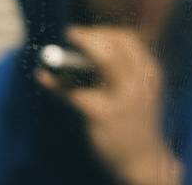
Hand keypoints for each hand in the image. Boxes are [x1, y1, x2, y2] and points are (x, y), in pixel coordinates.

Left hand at [35, 25, 181, 184]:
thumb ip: (121, 70)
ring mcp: (125, 97)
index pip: (127, 39)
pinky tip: (42, 77)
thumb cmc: (136, 122)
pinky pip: (74, 92)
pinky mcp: (105, 115)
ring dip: (73, 53)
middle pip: (114, 44)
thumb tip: (84, 49)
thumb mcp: (138, 91)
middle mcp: (141, 80)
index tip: (87, 34)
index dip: (104, 32)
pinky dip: (55, 83)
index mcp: (149, 72)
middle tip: (70, 34)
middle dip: (89, 37)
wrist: (144, 160)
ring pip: (100, 59)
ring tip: (53, 54)